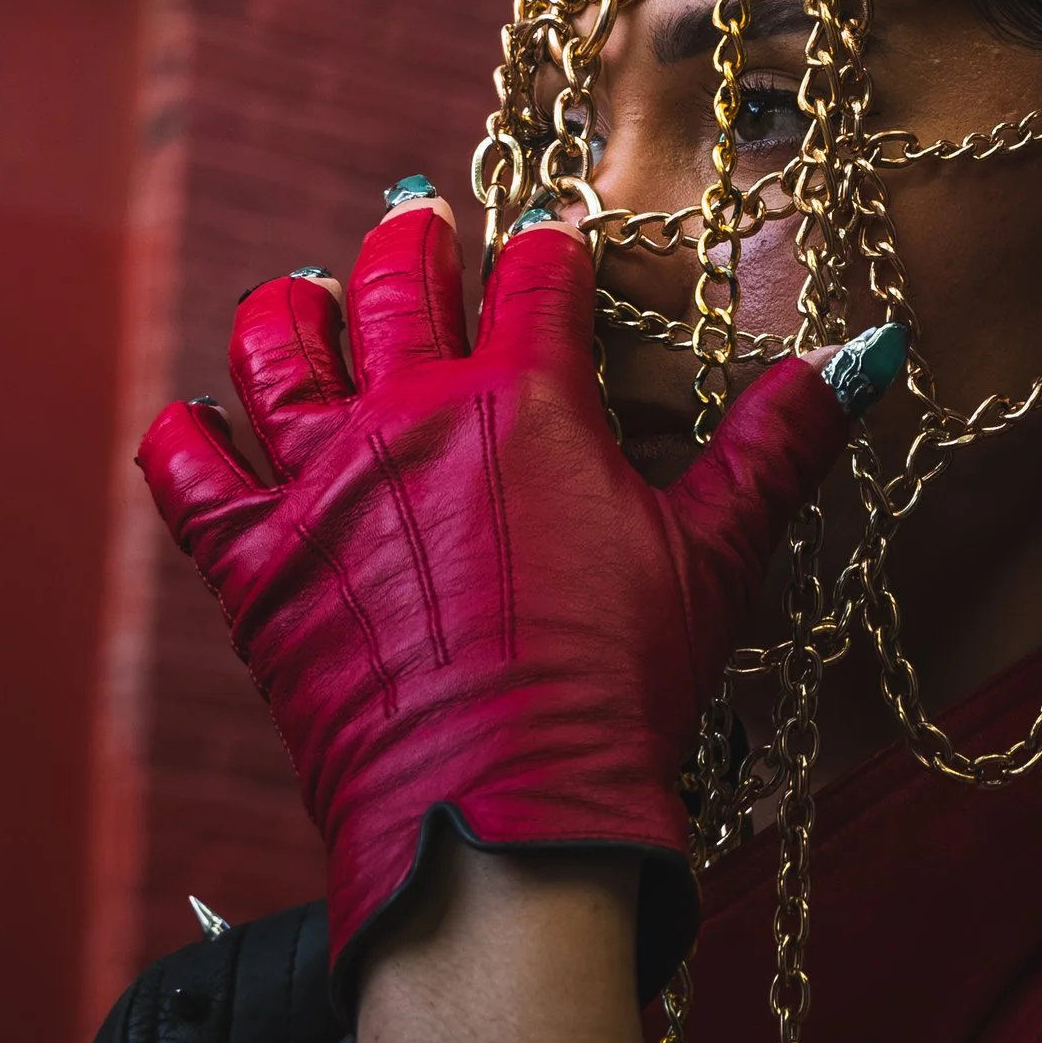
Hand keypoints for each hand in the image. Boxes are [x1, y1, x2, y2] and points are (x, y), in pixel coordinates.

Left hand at [139, 198, 885, 986]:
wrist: (502, 814)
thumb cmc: (617, 687)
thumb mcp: (718, 557)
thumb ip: (776, 446)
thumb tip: (855, 360)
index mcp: (527, 399)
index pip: (535, 275)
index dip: (550, 249)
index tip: (554, 244)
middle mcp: (408, 414)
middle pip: (390, 279)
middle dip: (409, 242)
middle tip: (417, 228)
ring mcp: (317, 482)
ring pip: (273, 345)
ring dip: (290, 311)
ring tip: (305, 299)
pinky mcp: (250, 560)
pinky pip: (186, 466)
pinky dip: (188, 435)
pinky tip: (203, 424)